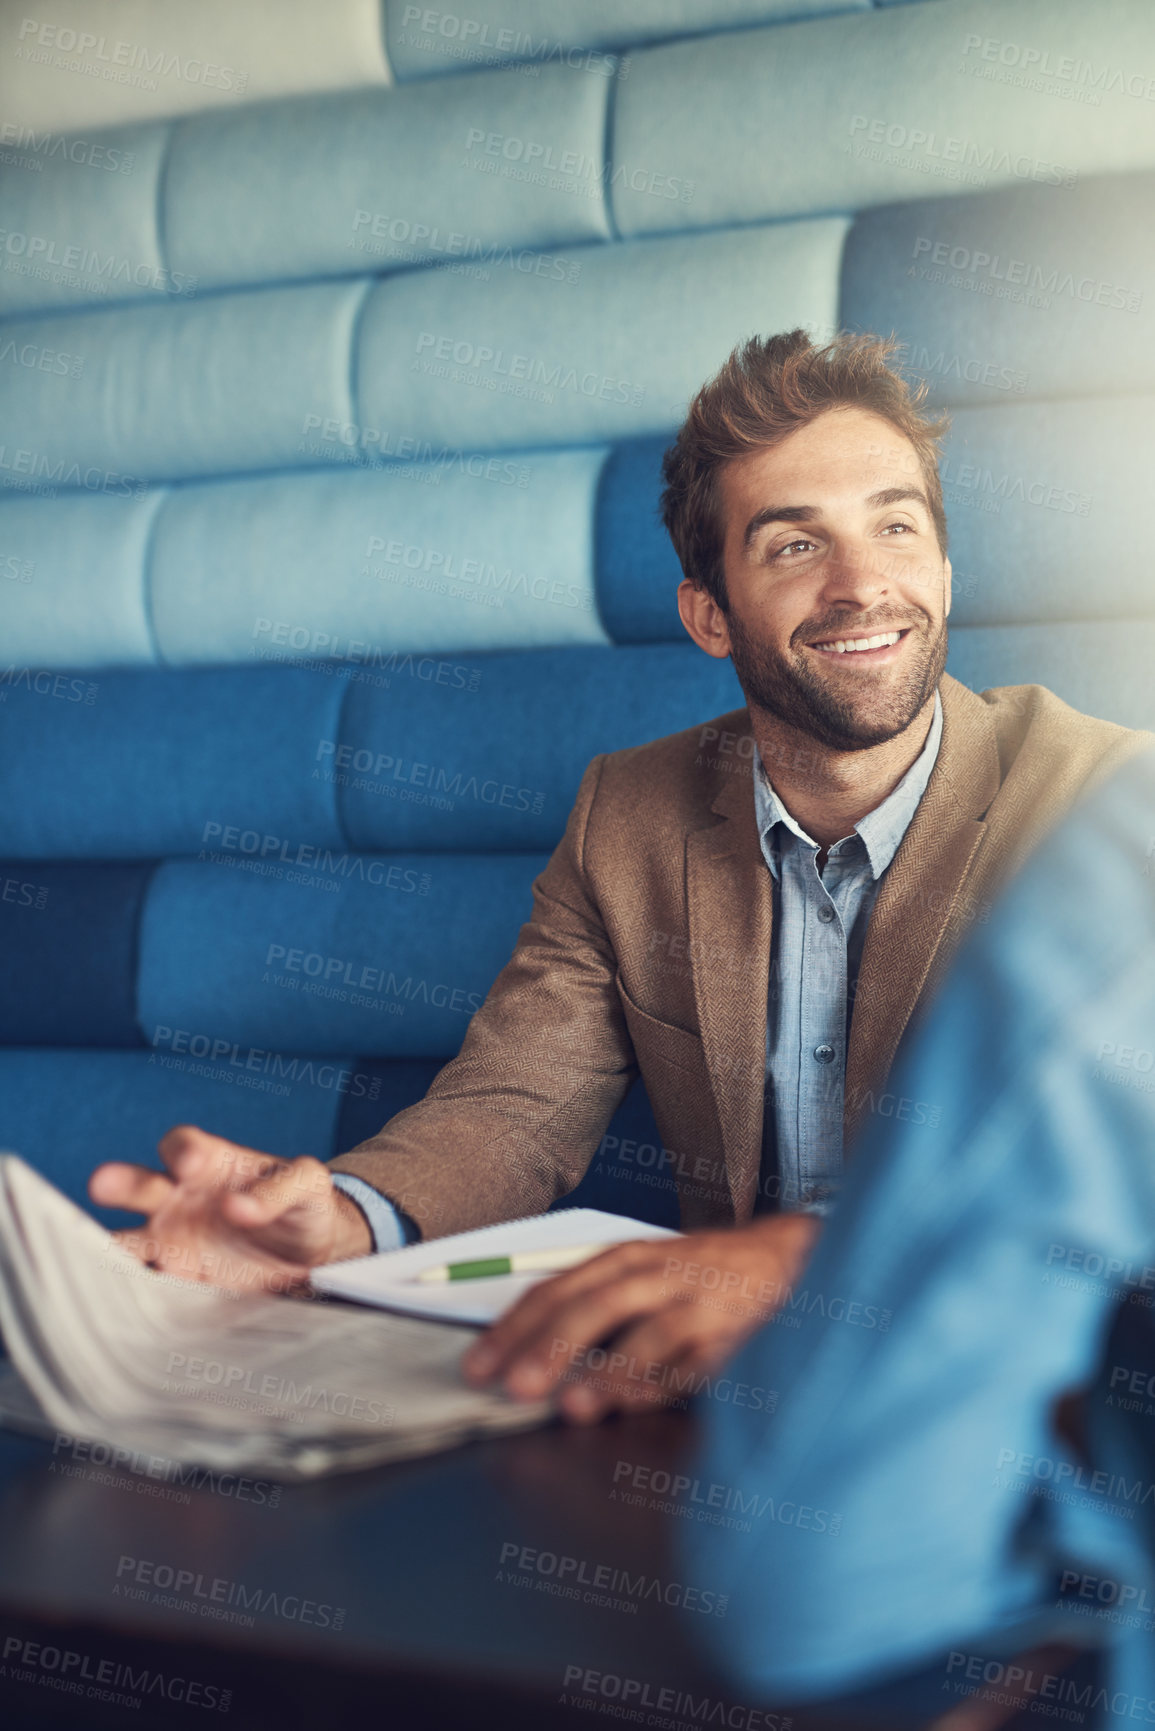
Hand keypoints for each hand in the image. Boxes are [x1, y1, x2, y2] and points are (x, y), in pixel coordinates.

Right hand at [88, 1125, 372, 1292]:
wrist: (312, 1252)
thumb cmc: (305, 1203)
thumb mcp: (308, 1182)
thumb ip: (279, 1188)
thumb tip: (238, 1206)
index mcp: (211, 1163)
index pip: (182, 1145)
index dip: (180, 1151)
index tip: (189, 1163)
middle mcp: (182, 1198)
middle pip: (140, 1185)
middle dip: (121, 1183)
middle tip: (103, 1183)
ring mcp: (175, 1240)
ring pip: (130, 1238)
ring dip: (114, 1243)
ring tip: (103, 1252)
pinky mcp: (181, 1280)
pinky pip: (150, 1285)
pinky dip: (139, 1293)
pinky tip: (131, 1302)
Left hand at [462, 1213, 820, 1421]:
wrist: (791, 1257)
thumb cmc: (701, 1277)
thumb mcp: (642, 1278)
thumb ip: (592, 1313)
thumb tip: (527, 1358)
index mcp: (623, 1260)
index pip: (555, 1289)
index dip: (513, 1328)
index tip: (477, 1364)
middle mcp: (657, 1274)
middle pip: (595, 1305)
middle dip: (551, 1347)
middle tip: (514, 1386)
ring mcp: (699, 1301)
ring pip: (649, 1332)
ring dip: (609, 1370)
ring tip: (573, 1405)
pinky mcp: (737, 1332)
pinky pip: (698, 1361)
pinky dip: (667, 1383)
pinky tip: (639, 1405)